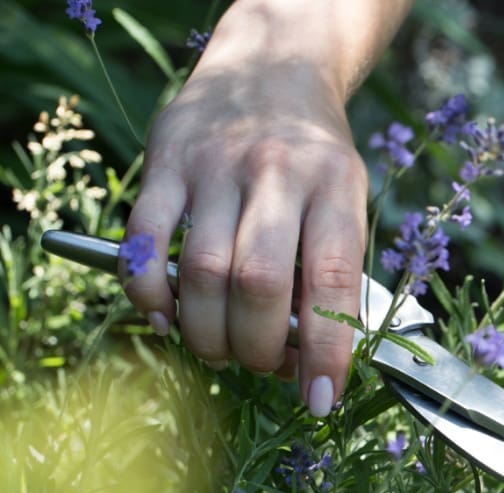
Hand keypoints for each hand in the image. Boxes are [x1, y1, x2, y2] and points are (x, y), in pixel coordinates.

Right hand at [123, 51, 367, 416]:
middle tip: (259, 365)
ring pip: (201, 271)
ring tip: (218, 349)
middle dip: (258, 348)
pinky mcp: (165, 163)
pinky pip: (145, 241)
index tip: (321, 401)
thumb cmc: (316, 158)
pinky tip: (164, 319)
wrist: (271, 69)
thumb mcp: (347, 202)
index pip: (334, 280)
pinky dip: (148, 293)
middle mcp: (277, 174)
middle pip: (258, 283)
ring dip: (206, 333)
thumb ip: (332, 271)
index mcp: (335, 188)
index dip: (327, 350)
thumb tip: (309, 362)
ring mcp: (216, 166)